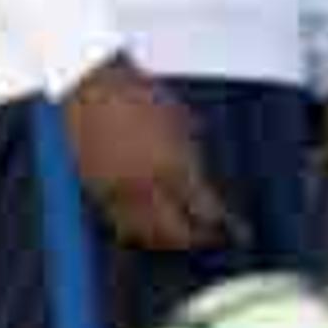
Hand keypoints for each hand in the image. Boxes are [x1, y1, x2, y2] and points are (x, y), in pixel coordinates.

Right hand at [59, 57, 230, 253]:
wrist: (91, 87)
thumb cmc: (138, 96)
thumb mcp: (180, 121)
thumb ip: (192, 154)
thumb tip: (202, 177)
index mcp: (171, 165)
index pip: (203, 209)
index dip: (222, 223)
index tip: (236, 231)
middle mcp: (145, 185)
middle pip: (174, 232)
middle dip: (196, 238)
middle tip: (211, 237)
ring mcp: (117, 192)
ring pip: (145, 234)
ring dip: (167, 241)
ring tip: (182, 238)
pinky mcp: (95, 192)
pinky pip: (119, 224)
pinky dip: (138, 232)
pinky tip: (149, 229)